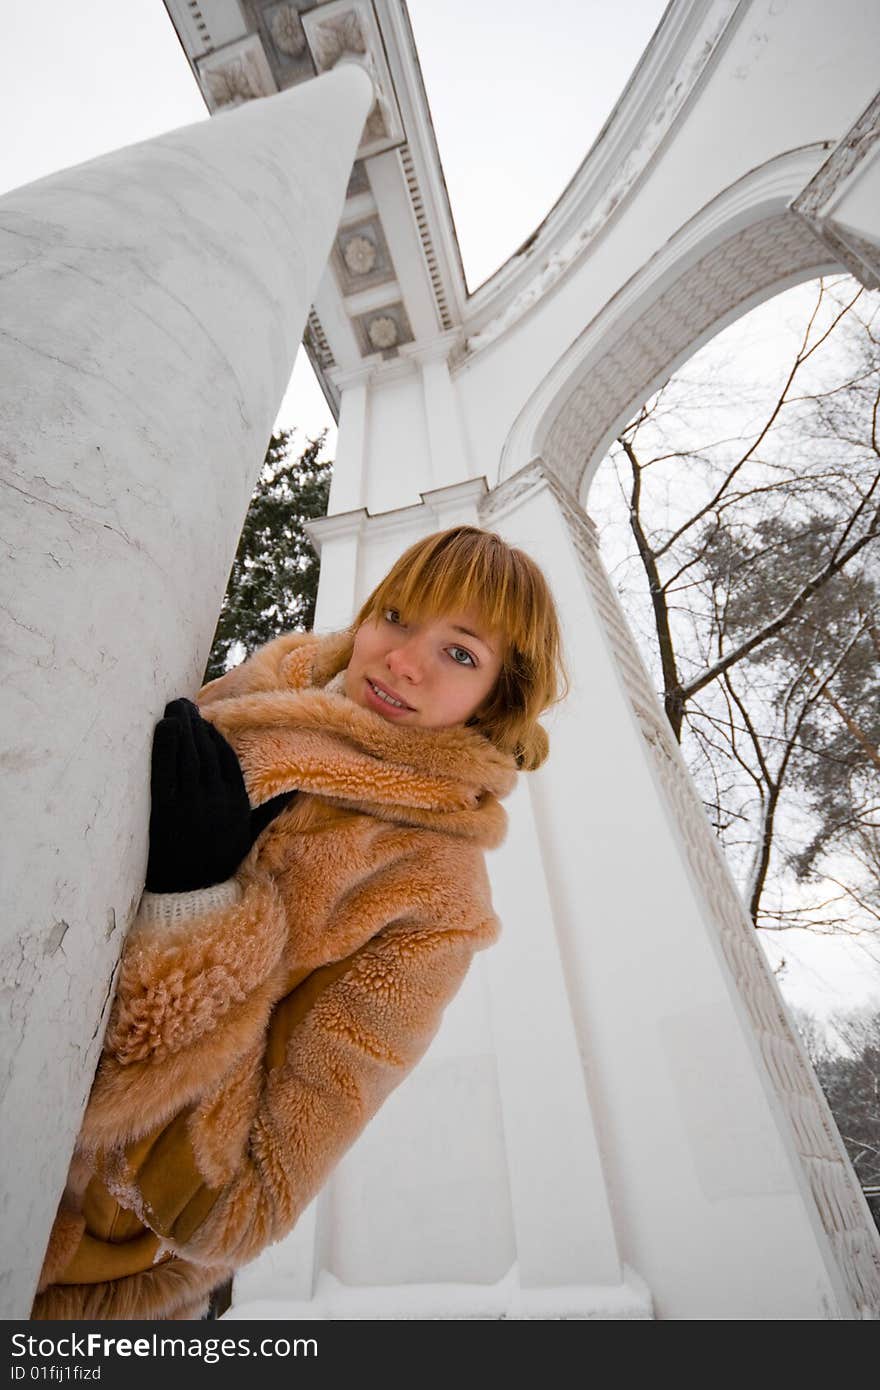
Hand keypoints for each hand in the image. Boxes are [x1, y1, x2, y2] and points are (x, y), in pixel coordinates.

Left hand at [145, 699, 294, 893]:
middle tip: (183, 703)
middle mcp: (216, 801)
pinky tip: (163, 726)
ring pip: (187, 755)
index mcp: (236, 804)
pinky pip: (165, 769)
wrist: (188, 893)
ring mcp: (190, 805)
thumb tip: (295, 791)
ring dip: (180, 725)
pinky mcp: (164, 810)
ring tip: (173, 707)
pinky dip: (165, 744)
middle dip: (195, 722)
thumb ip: (268, 810)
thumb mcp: (247, 836)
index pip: (227, 759)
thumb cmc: (217, 862)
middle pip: (205, 751)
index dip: (215, 736)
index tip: (206, 720)